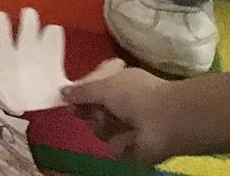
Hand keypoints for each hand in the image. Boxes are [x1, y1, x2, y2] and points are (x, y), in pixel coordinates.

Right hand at [63, 64, 182, 164]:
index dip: (82, 90)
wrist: (167, 122)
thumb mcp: (104, 85)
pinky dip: (118, 142)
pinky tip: (127, 137)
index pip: (92, 85)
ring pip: (99, 128)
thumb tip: (62, 92)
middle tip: (96, 112)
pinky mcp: (130, 147)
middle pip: (92, 108)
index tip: (70, 96)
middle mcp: (121, 102)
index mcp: (118, 80)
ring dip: (103, 127)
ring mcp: (125, 125)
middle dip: (90, 110)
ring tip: (115, 124)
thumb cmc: (136, 96)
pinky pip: (111, 146)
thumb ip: (81, 90)